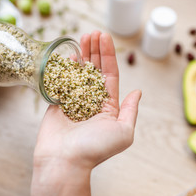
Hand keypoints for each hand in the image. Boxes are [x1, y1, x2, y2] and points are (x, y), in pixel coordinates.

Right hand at [31, 31, 141, 195]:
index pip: (110, 74)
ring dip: (81, 55)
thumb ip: (130, 111)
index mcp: (109, 106)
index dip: (108, 55)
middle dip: (95, 51)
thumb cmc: (95, 149)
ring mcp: (74, 101)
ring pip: (78, 73)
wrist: (64, 161)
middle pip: (95, 70)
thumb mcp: (124, 132)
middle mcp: (92, 102)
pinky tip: (67, 55)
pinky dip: (64, 68)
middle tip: (92, 33)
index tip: (104, 37)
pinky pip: (61, 82)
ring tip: (81, 38)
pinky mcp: (57, 103)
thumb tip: (138, 92)